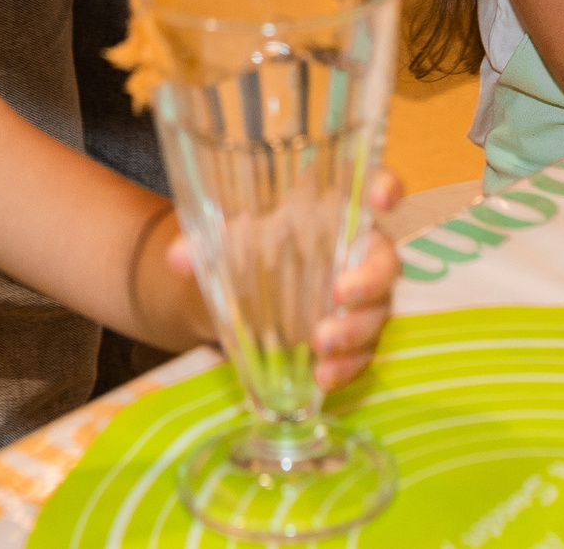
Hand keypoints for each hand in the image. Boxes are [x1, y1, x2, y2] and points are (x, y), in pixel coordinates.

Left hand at [168, 170, 402, 390]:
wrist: (239, 289)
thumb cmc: (248, 243)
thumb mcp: (225, 238)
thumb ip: (202, 243)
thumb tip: (177, 258)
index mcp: (332, 208)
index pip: (372, 186)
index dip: (386, 187)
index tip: (382, 198)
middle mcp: (356, 249)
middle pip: (384, 259)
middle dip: (370, 279)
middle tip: (339, 295)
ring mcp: (361, 296)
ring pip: (378, 311)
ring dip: (356, 331)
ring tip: (320, 348)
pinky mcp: (355, 335)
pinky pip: (364, 352)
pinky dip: (348, 366)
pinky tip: (324, 377)